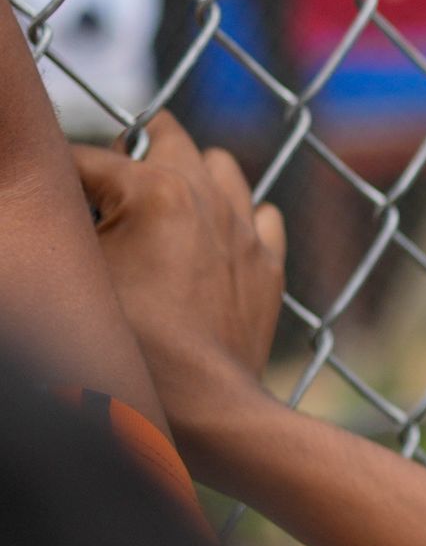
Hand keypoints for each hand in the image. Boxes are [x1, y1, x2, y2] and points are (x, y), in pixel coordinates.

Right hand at [73, 112, 287, 446]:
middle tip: (103, 174)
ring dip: (189, 171)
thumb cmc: (132, 345)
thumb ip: (62, 224)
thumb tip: (57, 205)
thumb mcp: (77, 273)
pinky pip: (259, 215)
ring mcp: (246, 230)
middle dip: (132, 147)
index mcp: (156, 189)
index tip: (38, 184)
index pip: (87, 158)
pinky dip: (235, 215)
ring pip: (221, 167)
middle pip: (166, 137)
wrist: (204, 408)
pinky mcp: (268, 265)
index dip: (55, 173)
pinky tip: (211, 235)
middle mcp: (210, 196)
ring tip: (158, 195)